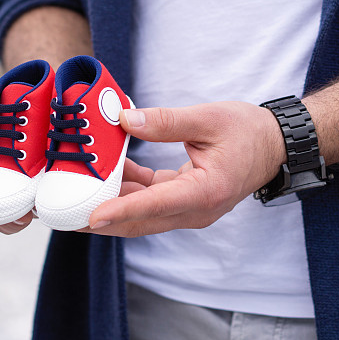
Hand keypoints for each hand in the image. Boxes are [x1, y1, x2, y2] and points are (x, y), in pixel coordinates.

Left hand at [83, 102, 284, 236]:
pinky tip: (103, 172)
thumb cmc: (248, 131)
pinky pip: (146, 201)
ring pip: (139, 215)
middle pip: (139, 221)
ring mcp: (188, 211)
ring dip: (107, 206)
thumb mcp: (208, 118)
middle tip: (63, 216)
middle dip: (99, 221)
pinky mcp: (181, 203)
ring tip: (71, 197)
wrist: (275, 146)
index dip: (121, 212)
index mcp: (205, 192)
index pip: (155, 205)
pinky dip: (124, 191)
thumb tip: (123, 119)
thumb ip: (165, 121)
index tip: (91, 218)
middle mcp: (195, 210)